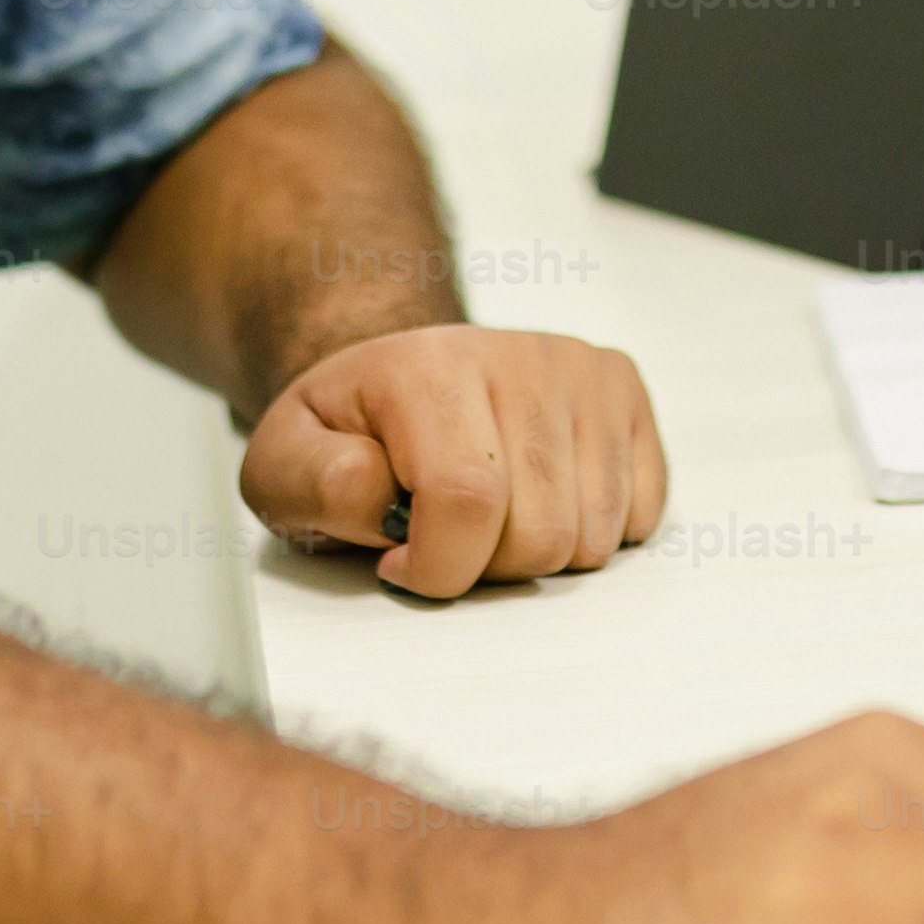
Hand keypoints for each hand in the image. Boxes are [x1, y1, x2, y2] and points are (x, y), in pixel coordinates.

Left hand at [242, 324, 669, 597]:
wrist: (399, 378)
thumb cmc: (347, 434)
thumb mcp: (283, 462)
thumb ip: (312, 486)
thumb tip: (382, 502)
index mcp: (429, 367)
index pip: (466, 502)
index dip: (436, 567)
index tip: (397, 564)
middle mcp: (520, 356)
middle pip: (541, 533)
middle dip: (486, 568)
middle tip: (444, 537)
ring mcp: (581, 370)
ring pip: (593, 536)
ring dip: (537, 554)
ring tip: (489, 517)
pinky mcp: (623, 392)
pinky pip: (640, 513)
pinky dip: (591, 531)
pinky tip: (540, 499)